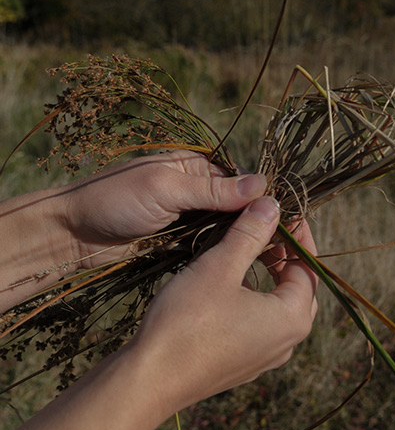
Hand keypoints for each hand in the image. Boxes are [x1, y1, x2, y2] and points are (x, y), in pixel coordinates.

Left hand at [63, 150, 266, 266]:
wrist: (74, 234)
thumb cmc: (115, 201)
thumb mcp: (165, 188)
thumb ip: (211, 190)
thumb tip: (262, 185)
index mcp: (194, 166)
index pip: (240, 178)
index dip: (262, 197)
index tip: (285, 218)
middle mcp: (195, 189)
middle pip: (237, 205)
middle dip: (255, 222)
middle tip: (281, 245)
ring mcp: (188, 217)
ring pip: (226, 228)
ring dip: (241, 240)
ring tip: (269, 258)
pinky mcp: (180, 242)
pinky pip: (209, 246)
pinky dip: (223, 253)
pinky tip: (240, 264)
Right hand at [129, 196, 317, 415]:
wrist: (151, 379)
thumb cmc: (188, 320)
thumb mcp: (219, 267)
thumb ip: (250, 233)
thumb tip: (271, 205)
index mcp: (291, 318)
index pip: (308, 267)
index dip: (297, 236)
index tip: (283, 212)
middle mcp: (286, 342)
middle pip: (297, 288)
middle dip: (285, 256)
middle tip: (266, 228)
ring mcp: (265, 358)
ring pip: (277, 307)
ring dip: (268, 276)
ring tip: (248, 251)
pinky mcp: (242, 365)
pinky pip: (260, 325)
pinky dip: (254, 298)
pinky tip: (229, 286)